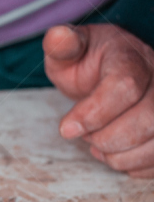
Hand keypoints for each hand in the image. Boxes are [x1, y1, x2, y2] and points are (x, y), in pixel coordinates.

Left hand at [43, 24, 153, 177]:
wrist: (111, 71)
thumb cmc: (88, 63)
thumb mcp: (69, 51)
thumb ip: (61, 46)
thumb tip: (57, 35)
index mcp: (132, 57)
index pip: (125, 86)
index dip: (93, 113)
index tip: (66, 129)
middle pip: (149, 119)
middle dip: (107, 138)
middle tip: (85, 137)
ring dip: (121, 156)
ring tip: (98, 145)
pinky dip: (135, 166)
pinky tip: (117, 152)